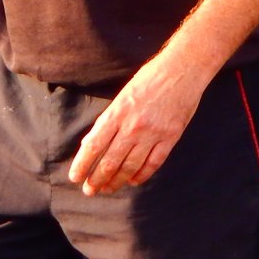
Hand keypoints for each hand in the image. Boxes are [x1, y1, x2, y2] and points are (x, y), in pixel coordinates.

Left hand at [68, 57, 208, 195]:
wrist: (183, 69)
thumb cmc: (150, 78)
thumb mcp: (123, 95)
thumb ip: (108, 120)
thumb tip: (91, 143)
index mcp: (117, 112)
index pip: (93, 146)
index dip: (82, 165)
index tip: (75, 177)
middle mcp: (133, 126)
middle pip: (110, 161)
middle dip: (96, 179)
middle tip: (90, 190)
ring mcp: (153, 133)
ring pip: (130, 167)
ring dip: (117, 181)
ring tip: (108, 188)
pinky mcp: (171, 136)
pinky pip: (153, 163)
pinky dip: (142, 175)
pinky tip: (133, 180)